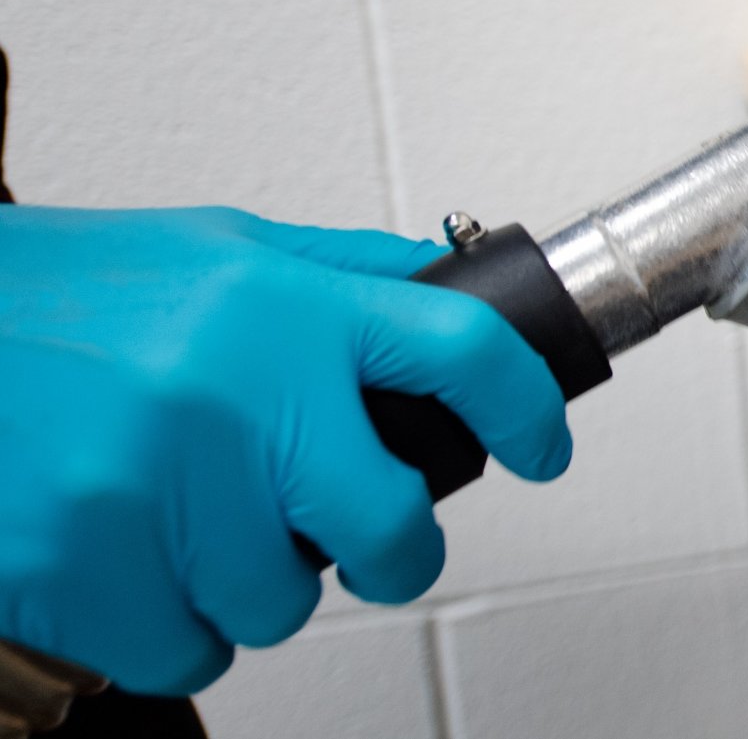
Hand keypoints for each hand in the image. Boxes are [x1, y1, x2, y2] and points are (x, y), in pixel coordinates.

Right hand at [0, 206, 572, 695]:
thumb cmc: (48, 296)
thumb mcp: (209, 250)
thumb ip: (334, 274)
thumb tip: (449, 288)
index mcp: (283, 305)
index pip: (466, 351)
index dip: (529, 410)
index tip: (544, 449)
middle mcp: (237, 392)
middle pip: (391, 525)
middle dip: (392, 553)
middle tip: (363, 544)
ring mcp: (159, 486)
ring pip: (282, 603)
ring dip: (252, 586)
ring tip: (188, 525)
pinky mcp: (83, 568)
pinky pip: (187, 650)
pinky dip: (170, 629)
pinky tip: (131, 567)